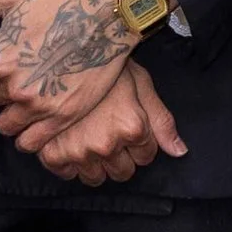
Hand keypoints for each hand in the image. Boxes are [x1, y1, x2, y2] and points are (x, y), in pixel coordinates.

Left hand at [0, 0, 134, 135]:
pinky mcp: (63, 116)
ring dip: (13, 113)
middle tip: (24, 72)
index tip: (9, 56)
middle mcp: (15, 87)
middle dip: (2, 88)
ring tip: (30, 95)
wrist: (109, 10)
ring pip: (6, 125)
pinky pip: (31, 143)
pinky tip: (36, 120)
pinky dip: (28, 136)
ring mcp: (40, 105)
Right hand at [30, 58, 186, 184]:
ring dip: (96, 164)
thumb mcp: (141, 84)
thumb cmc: (105, 65)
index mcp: (131, 127)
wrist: (60, 53)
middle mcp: (106, 144)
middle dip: (121, 157)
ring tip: (91, 138)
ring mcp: (77, 151)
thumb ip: (161, 120)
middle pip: (123, 173)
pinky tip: (70, 141)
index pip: (146, 156)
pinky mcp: (52, 154)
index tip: (131, 128)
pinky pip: (67, 174)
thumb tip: (179, 151)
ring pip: (96, 178)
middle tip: (110, 133)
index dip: (141, 142)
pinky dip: (69, 163)